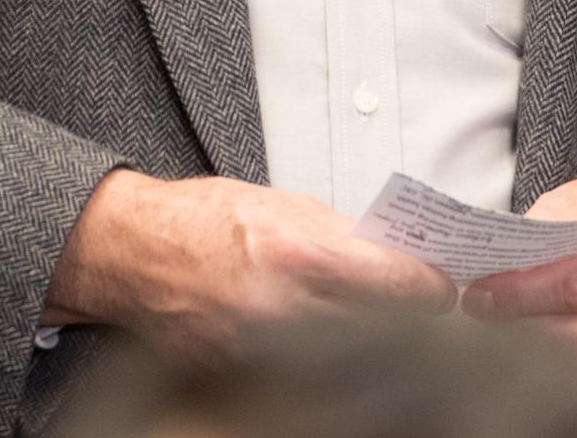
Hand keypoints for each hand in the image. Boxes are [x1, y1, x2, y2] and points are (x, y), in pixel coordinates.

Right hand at [44, 169, 457, 360]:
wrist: (133, 249)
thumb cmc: (203, 218)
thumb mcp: (278, 204)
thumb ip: (337, 234)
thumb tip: (393, 254)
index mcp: (292, 251)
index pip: (385, 280)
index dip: (425, 287)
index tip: (443, 287)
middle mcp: (276, 304)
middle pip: (371, 324)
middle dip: (399, 315)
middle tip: (418, 308)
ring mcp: (256, 347)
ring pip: (339, 352)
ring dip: (362, 338)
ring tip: (374, 325)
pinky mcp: (236, 373)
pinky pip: (297, 370)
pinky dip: (319, 357)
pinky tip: (325, 344)